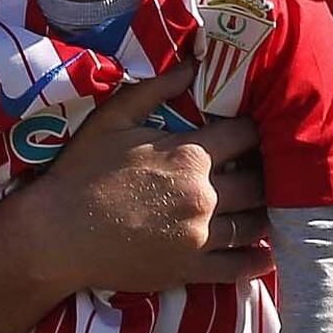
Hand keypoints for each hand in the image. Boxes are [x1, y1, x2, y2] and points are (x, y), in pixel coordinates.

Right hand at [41, 63, 270, 293]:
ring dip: (268, 213)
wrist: (57, 234)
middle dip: (271, 173)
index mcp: (189, 155)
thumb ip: (156, 89)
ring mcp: (199, 235)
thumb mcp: (112, 118)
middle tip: (275, 170)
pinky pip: (238, 266)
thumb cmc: (81, 173)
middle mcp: (203, 195)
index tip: (262, 130)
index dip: (258, 130)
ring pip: (255, 223)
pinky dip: (258, 259)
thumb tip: (193, 64)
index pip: (247, 136)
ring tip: (275, 206)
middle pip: (260, 181)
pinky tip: (269, 251)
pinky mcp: (191, 268)